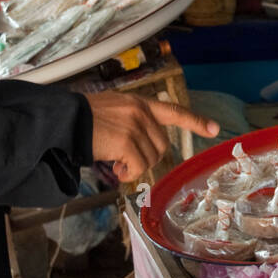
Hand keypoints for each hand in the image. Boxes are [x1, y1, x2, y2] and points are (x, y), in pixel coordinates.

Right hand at [86, 92, 219, 182]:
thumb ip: (132, 120)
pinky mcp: (126, 141)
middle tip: (126, 162)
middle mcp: (141, 112)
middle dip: (148, 157)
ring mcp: (135, 125)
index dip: (195, 121)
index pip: (173, 110)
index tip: (214, 128)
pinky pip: (138, 166)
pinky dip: (128, 174)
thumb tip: (138, 146)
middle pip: (162, 144)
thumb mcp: (113, 109)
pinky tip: (115, 170)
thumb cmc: (81, 119)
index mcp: (139, 103)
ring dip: (134, 167)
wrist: (63, 120)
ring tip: (116, 164)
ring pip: (150, 158)